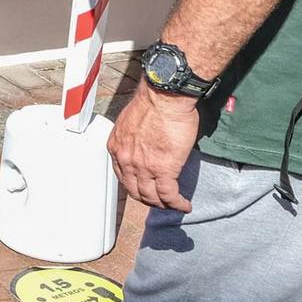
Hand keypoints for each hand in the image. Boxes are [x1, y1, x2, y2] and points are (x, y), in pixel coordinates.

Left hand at [107, 86, 198, 211]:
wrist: (164, 96)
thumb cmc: (153, 101)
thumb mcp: (132, 122)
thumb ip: (134, 138)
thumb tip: (145, 145)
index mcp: (117, 147)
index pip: (122, 176)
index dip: (134, 185)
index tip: (144, 188)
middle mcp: (126, 160)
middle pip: (135, 190)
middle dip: (147, 199)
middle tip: (159, 201)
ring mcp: (143, 167)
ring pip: (152, 197)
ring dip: (163, 204)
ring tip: (173, 205)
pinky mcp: (164, 170)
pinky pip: (169, 195)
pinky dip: (177, 203)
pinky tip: (184, 205)